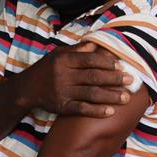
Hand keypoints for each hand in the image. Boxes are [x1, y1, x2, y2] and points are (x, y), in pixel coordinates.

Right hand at [18, 43, 135, 116]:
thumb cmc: (45, 69)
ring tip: (126, 97)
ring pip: (91, 94)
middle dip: (114, 79)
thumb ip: (77, 50)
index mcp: (64, 60)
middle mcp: (63, 75)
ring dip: (110, 96)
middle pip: (93, 77)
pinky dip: (96, 111)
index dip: (107, 63)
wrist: (26, 89)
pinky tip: (110, 111)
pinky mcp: (61, 106)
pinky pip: (81, 109)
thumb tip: (95, 45)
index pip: (89, 60)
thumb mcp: (57, 54)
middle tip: (130, 80)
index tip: (121, 66)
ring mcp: (62, 92)